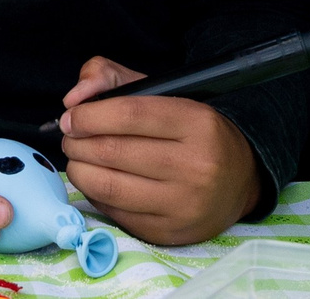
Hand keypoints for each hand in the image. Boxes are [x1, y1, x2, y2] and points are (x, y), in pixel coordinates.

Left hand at [59, 55, 260, 245]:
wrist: (239, 178)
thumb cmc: (192, 131)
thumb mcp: (163, 92)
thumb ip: (111, 78)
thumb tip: (74, 99)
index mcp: (197, 122)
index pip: (130, 114)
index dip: (90, 115)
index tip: (71, 117)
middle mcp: (195, 165)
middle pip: (114, 152)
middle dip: (78, 143)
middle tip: (70, 137)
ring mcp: (183, 203)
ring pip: (110, 187)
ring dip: (80, 171)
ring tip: (77, 159)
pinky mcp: (170, 232)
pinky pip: (116, 213)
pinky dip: (95, 195)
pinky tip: (96, 182)